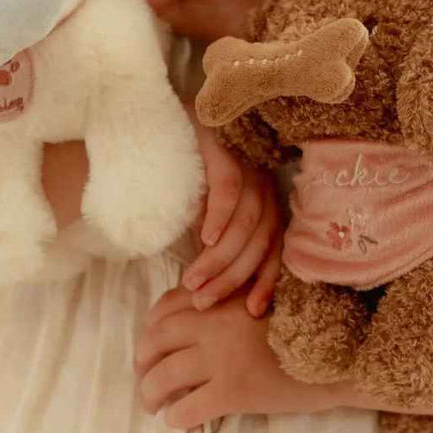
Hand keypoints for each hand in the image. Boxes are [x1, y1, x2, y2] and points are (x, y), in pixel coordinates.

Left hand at [134, 285, 331, 429]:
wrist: (337, 351)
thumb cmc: (304, 320)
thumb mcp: (262, 294)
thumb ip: (230, 296)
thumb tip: (194, 310)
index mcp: (222, 295)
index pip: (166, 306)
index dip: (151, 325)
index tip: (151, 339)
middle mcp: (214, 322)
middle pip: (155, 340)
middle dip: (142, 359)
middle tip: (143, 373)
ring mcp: (221, 357)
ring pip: (163, 376)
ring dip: (149, 392)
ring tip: (152, 403)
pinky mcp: (233, 392)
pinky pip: (187, 407)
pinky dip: (175, 416)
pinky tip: (177, 419)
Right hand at [180, 104, 282, 315]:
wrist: (156, 120)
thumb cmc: (180, 172)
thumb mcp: (202, 212)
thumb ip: (216, 241)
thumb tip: (216, 286)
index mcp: (263, 196)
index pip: (275, 244)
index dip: (268, 279)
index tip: (252, 311)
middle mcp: (263, 178)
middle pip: (261, 237)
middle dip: (234, 276)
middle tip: (204, 301)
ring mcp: (245, 159)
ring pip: (247, 219)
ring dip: (221, 256)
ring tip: (195, 280)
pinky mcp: (223, 144)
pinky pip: (229, 186)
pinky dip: (220, 217)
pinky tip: (204, 238)